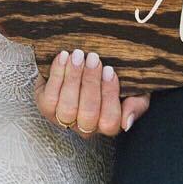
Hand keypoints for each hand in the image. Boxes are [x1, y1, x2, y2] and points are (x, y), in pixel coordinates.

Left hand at [35, 48, 151, 138]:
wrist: (87, 63)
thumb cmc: (113, 77)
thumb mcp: (135, 90)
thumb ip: (137, 105)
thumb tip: (126, 123)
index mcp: (107, 125)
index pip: (110, 121)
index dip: (109, 95)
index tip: (109, 70)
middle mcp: (84, 127)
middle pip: (87, 114)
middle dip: (90, 83)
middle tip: (94, 58)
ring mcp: (63, 119)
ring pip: (67, 107)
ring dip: (73, 79)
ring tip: (79, 55)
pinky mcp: (46, 107)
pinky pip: (50, 97)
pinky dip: (57, 75)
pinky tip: (64, 57)